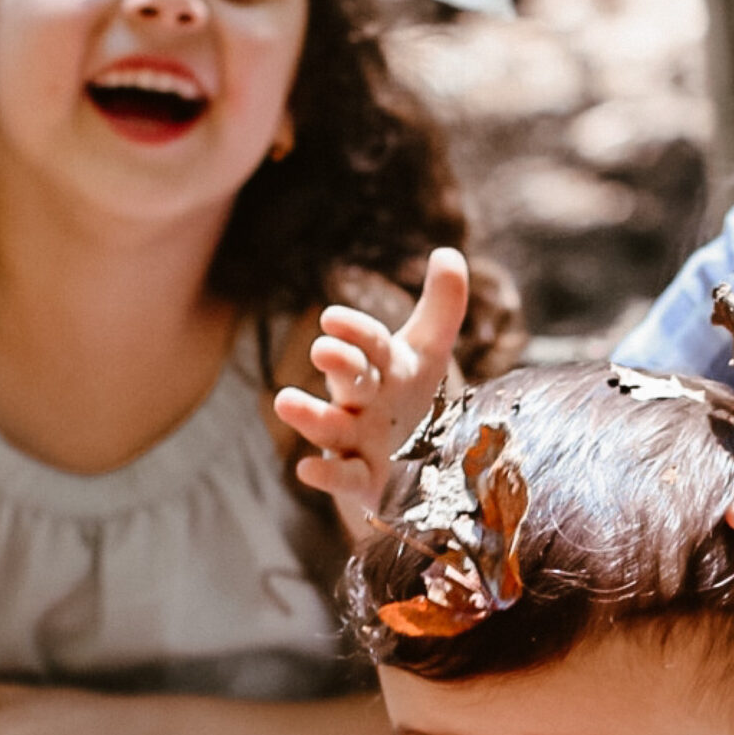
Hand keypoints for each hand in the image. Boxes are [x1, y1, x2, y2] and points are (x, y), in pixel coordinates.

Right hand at [274, 248, 468, 527]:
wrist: (404, 468)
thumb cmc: (408, 402)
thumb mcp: (429, 355)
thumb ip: (442, 307)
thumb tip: (448, 252)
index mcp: (380, 367)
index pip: (370, 344)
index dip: (355, 332)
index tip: (333, 318)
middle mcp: (362, 401)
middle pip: (349, 379)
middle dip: (340, 363)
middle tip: (324, 350)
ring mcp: (355, 441)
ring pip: (331, 426)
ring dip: (310, 416)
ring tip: (285, 401)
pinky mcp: (360, 481)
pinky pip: (342, 478)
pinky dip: (327, 475)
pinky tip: (306, 469)